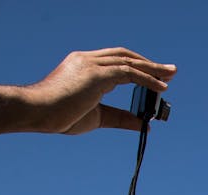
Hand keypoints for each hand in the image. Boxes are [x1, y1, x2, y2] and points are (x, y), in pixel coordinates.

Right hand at [22, 48, 175, 134]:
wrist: (36, 112)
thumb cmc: (59, 115)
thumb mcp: (98, 117)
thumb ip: (120, 118)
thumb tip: (144, 125)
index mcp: (83, 66)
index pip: (114, 60)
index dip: (136, 66)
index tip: (153, 74)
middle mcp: (87, 60)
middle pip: (124, 56)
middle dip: (148, 63)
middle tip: (169, 71)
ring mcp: (91, 64)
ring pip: (129, 61)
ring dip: (152, 69)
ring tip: (170, 75)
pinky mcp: (96, 74)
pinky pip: (129, 72)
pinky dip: (147, 79)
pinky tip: (160, 87)